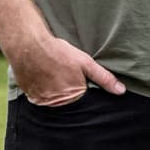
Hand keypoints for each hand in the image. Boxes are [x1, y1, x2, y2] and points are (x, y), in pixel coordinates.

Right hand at [9, 34, 123, 105]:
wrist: (28, 46)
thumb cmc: (59, 52)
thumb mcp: (86, 63)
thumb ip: (104, 78)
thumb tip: (121, 91)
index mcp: (74, 96)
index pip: (83, 102)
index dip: (83, 90)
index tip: (78, 80)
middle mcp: (57, 103)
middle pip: (68, 103)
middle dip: (69, 91)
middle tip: (63, 75)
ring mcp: (41, 101)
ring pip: (53, 101)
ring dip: (55, 92)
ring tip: (53, 75)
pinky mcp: (30, 97)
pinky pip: (39, 98)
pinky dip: (42, 90)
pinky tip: (43, 77)